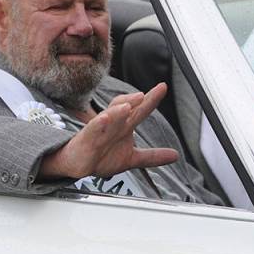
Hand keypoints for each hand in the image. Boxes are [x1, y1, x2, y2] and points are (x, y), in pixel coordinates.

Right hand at [39, 83, 178, 179]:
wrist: (78, 165)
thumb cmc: (102, 156)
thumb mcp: (132, 158)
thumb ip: (152, 156)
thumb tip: (175, 155)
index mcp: (124, 126)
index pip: (139, 109)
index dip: (151, 99)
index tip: (163, 87)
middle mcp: (113, 124)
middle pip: (124, 107)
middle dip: (134, 100)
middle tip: (145, 94)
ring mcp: (99, 129)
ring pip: (109, 116)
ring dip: (118, 110)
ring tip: (129, 105)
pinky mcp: (86, 138)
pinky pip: (92, 129)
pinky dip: (98, 123)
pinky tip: (104, 119)